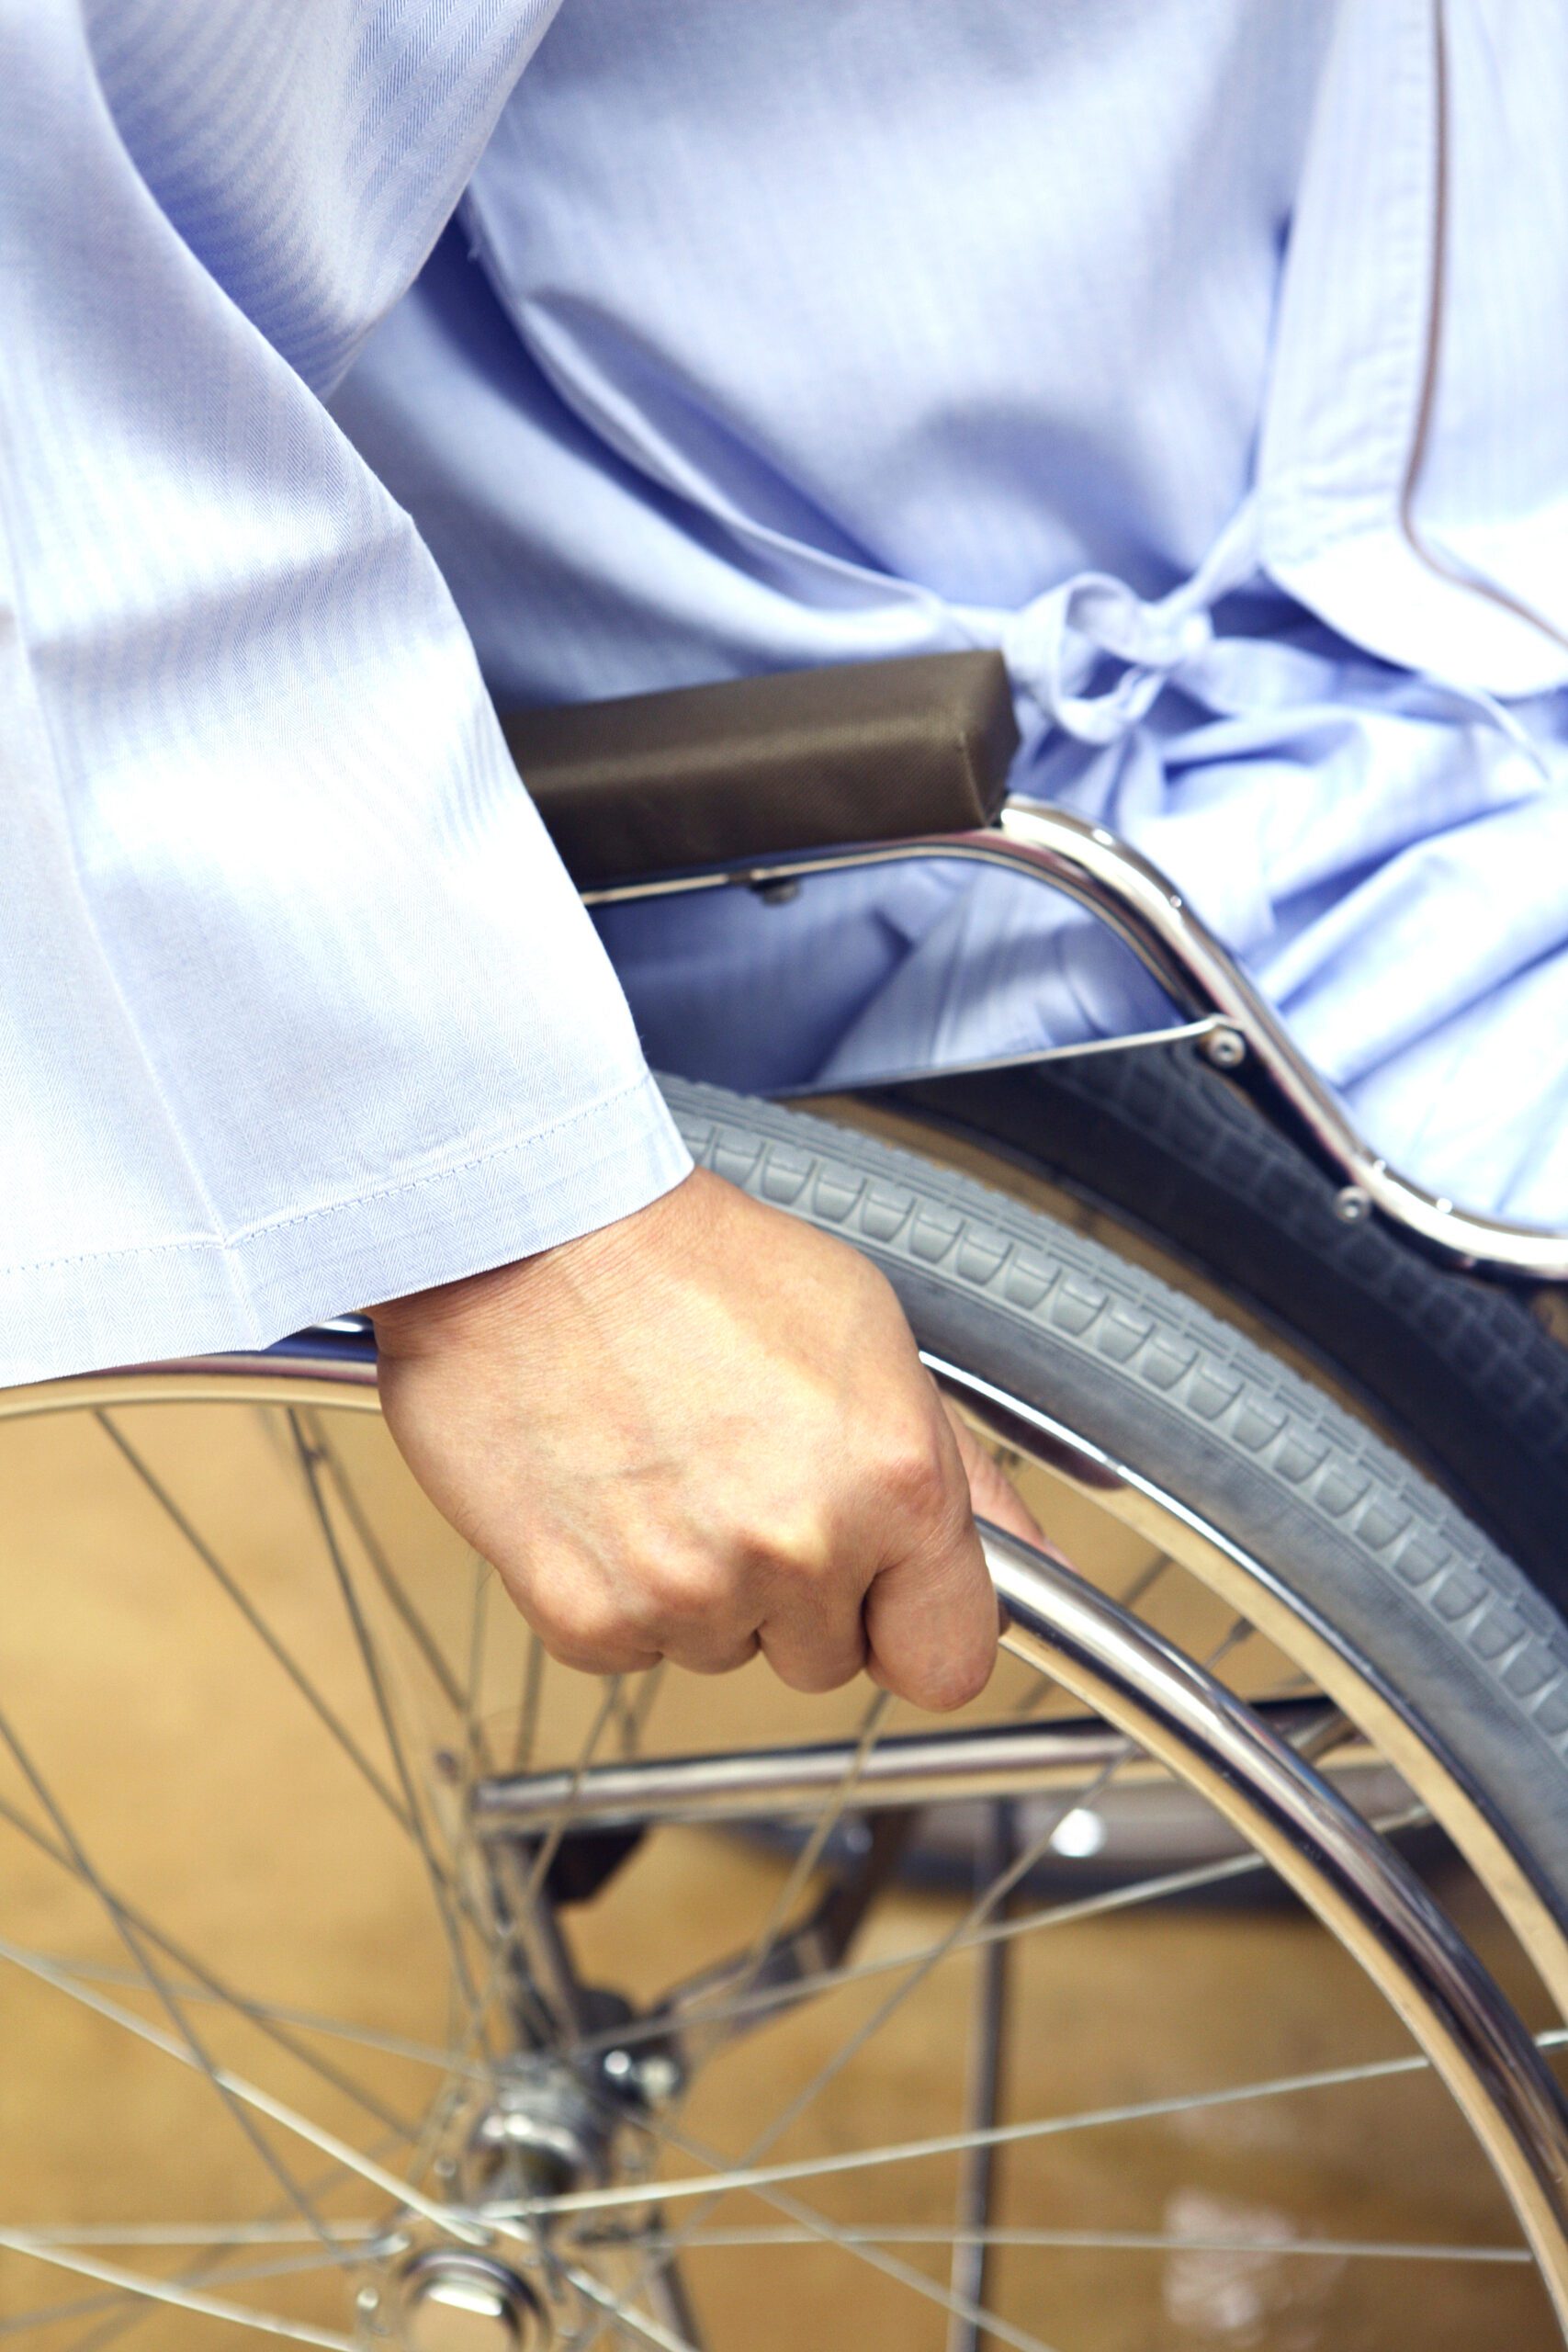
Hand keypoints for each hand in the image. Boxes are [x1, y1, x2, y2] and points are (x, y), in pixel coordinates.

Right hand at [371, 1167, 1043, 1712]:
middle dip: (801, 1592)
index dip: (918, 1625)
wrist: (529, 1235)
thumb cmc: (691, 1262)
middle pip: (828, 1660)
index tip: (891, 1597)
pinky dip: (618, 1590)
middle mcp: (799, 1549)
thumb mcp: (872, 1336)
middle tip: (748, 1477)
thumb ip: (965, 1476)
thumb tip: (1044, 1572)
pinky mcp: (586, 1614)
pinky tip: (609, 1493)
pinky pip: (629, 1649)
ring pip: (724, 1651)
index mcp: (893, 1481)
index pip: (952, 1661)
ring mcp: (688, 1592)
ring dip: (705, 1588)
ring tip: (669, 1465)